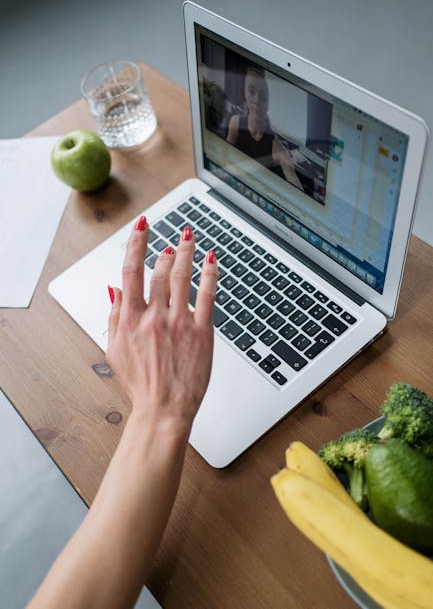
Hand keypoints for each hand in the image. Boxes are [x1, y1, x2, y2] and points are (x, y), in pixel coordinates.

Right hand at [106, 217, 217, 429]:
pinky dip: (209, 274)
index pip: (131, 270)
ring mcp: (179, 323)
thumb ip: (115, 315)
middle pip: (159, 270)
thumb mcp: (114, 349)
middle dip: (166, 249)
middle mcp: (154, 316)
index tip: (142, 226)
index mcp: (131, 319)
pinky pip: (207, 295)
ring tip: (189, 237)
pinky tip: (211, 260)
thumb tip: (114, 287)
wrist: (164, 409)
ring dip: (186, 253)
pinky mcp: (201, 332)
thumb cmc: (141, 383)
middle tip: (172, 239)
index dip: (137, 243)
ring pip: (182, 277)